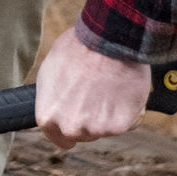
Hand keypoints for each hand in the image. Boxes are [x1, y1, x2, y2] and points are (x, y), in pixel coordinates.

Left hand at [35, 25, 150, 152]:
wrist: (107, 38)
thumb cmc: (78, 47)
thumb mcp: (50, 70)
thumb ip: (51, 97)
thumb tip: (53, 106)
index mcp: (48, 116)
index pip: (58, 137)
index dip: (68, 129)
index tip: (78, 123)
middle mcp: (69, 127)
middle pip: (83, 134)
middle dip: (90, 120)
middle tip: (97, 94)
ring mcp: (95, 129)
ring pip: (105, 129)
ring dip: (110, 114)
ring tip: (111, 86)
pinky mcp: (119, 126)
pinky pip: (127, 123)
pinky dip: (129, 111)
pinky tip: (125, 90)